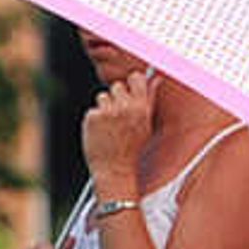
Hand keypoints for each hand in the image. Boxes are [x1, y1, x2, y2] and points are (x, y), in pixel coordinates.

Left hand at [80, 71, 156, 189]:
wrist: (114, 170)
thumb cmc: (132, 149)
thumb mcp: (146, 125)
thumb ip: (150, 100)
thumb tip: (157, 79)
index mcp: (141, 107)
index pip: (135, 77)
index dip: (132, 83)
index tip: (130, 91)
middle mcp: (124, 107)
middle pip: (117, 86)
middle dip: (117, 98)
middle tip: (118, 117)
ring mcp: (107, 112)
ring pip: (102, 96)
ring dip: (104, 108)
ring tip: (109, 126)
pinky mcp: (92, 117)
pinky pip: (93, 110)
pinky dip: (94, 120)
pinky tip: (100, 133)